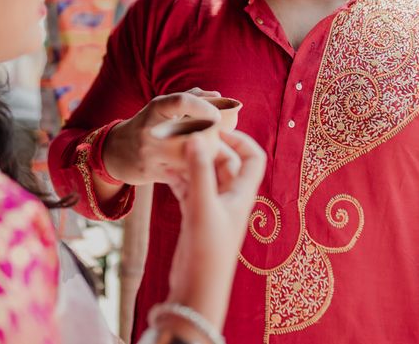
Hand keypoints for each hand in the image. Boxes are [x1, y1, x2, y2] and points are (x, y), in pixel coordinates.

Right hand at [103, 89, 233, 185]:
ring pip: (186, 156)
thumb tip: (217, 94)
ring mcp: (149, 152)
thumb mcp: (161, 107)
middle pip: (188, 132)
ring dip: (204, 156)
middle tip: (222, 139)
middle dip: (210, 136)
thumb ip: (189, 98)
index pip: (180, 101)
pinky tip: (201, 169)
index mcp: (155, 108)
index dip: (203, 106)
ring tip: (216, 154)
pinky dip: (192, 171)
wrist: (114, 152)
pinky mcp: (150, 172)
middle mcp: (150, 129)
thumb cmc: (147, 124)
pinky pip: (179, 173)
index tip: (217, 115)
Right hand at [166, 130, 266, 328]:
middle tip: (185, 133)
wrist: (196, 290)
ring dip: (191, 161)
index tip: (216, 128)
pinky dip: (180, 177)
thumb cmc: (207, 253)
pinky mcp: (195, 217)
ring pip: (205, 174)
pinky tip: (164, 170)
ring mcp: (212, 207)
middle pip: (225, 162)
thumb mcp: (203, 208)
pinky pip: (190, 188)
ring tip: (171, 147)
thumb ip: (200, 173)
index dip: (239, 139)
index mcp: (241, 195)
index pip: (253, 157)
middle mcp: (230, 198)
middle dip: (208, 147)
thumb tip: (198, 139)